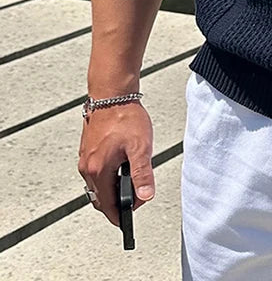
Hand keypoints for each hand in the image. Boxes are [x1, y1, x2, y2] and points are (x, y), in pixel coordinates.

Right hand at [77, 101, 155, 226]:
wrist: (112, 94)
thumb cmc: (126, 117)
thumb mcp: (140, 147)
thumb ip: (143, 174)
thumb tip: (145, 195)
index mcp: (98, 170)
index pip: (106, 205)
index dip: (121, 214)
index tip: (131, 217)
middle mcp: (87, 167)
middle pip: (101, 197)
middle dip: (118, 201)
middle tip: (137, 196)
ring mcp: (86, 158)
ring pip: (98, 184)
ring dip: (114, 187)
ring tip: (133, 179)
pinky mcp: (88, 150)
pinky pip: (97, 171)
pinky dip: (109, 175)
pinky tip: (124, 165)